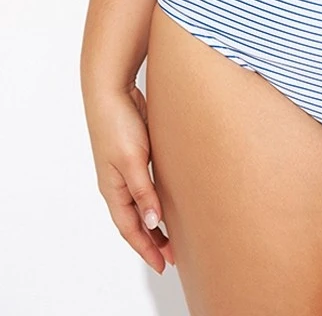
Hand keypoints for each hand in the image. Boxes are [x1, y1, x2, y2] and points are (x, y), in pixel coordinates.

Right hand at [83, 83, 174, 272]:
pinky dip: (158, 198)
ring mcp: (126, 169)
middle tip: (174, 256)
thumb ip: (143, 192)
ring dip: (157, 221)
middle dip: (153, 240)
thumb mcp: (132, 160)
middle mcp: (118, 183)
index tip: (163, 264)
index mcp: (113, 189)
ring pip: (142, 204)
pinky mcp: (136, 154)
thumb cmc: (117, 123)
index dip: (146, 248)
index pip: (130, 229)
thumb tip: (152, 223)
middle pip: (136, 221)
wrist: (112, 89)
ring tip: (176, 234)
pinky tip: (172, 200)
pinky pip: (148, 185)